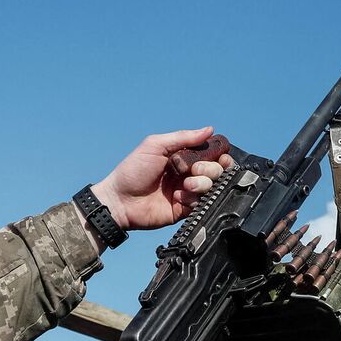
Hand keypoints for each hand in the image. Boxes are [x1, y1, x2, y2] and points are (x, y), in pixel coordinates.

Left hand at [89, 127, 235, 232]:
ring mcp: (187, 192)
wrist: (120, 200)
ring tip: (184, 186)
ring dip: (201, 184)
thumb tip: (209, 130)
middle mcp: (188, 173)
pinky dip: (193, 199)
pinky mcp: (184, 209)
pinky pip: (201, 204)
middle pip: (217, 170)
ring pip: (212, 187)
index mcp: (183, 156)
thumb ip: (183, 137)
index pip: (212, 154)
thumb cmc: (133, 171)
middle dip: (210, 169)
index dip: (219, 155)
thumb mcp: (155, 145)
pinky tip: (177, 198)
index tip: (218, 156)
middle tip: (192, 170)